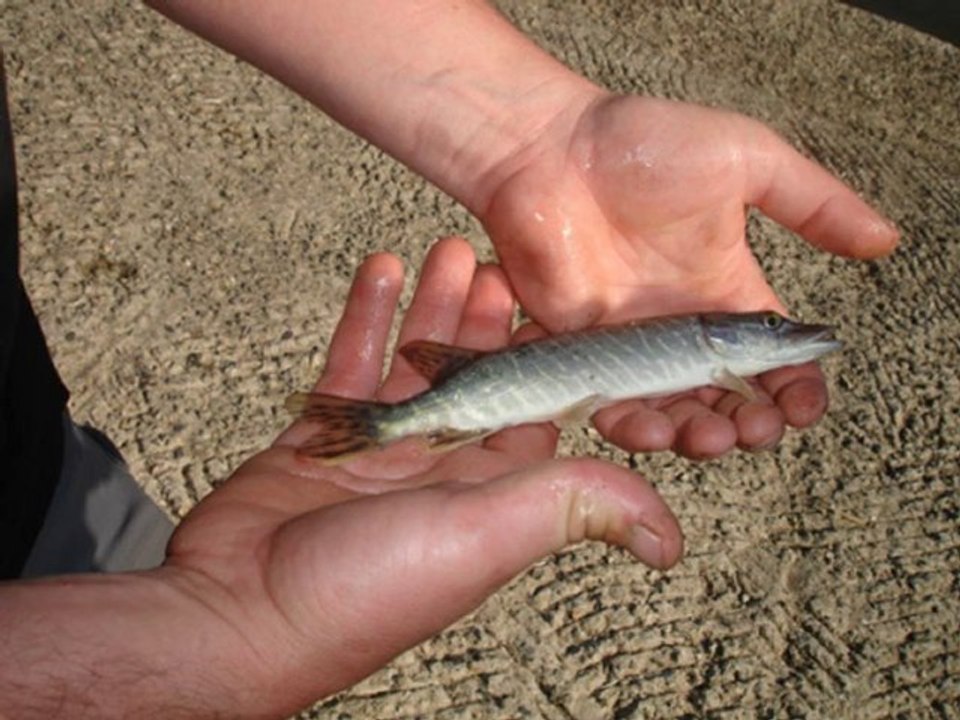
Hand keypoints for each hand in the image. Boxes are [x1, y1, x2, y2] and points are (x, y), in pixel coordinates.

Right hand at [159, 238, 682, 715]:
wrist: (238, 613)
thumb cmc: (363, 592)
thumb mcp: (483, 537)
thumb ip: (569, 506)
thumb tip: (670, 536)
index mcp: (487, 490)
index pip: (533, 411)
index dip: (546, 355)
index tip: (555, 302)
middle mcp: (438, 470)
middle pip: (472, 376)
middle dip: (484, 318)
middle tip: (494, 258)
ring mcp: (379, 453)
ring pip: (413, 362)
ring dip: (431, 307)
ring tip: (447, 250)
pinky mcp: (323, 438)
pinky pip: (350, 364)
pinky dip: (367, 316)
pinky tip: (383, 270)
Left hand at [482, 93, 897, 458]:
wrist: (547, 148)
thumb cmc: (644, 143)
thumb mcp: (746, 158)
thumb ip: (813, 202)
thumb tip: (885, 241)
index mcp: (725, 292)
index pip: (771, 360)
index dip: (794, 389)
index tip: (801, 406)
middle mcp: (680, 328)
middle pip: (725, 399)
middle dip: (748, 425)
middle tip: (754, 428)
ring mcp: (629, 344)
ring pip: (672, 412)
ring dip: (696, 436)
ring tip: (709, 436)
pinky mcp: (579, 351)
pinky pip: (609, 403)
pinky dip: (633, 424)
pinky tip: (651, 426)